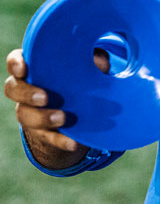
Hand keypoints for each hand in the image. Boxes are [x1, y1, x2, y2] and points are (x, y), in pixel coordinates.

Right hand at [4, 49, 88, 166]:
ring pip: (25, 115)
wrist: (75, 106)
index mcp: (33, 66)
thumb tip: (101, 62)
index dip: (15, 64)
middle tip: (45, 98)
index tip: (23, 69)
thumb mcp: (86, 65)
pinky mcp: (41, 130)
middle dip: (27, 94)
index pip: (15, 61)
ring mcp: (30, 110)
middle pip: (13, 89)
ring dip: (43, 118)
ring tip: (63, 118)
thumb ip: (92, 60)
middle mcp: (25, 88)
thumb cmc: (76, 75)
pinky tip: (74, 143)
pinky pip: (47, 137)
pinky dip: (60, 140)